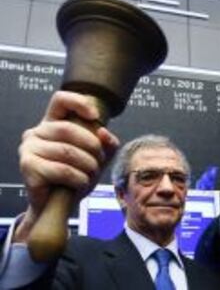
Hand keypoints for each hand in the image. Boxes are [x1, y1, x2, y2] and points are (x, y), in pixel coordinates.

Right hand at [15, 91, 118, 240]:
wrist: (58, 205)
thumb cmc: (76, 176)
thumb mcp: (97, 157)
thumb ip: (106, 143)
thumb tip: (104, 132)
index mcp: (53, 123)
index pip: (60, 100)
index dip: (78, 102)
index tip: (96, 116)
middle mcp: (36, 132)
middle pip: (68, 129)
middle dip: (91, 146)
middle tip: (99, 161)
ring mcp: (29, 148)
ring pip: (66, 151)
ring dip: (87, 165)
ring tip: (91, 174)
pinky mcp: (27, 166)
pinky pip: (61, 169)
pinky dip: (78, 178)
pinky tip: (81, 183)